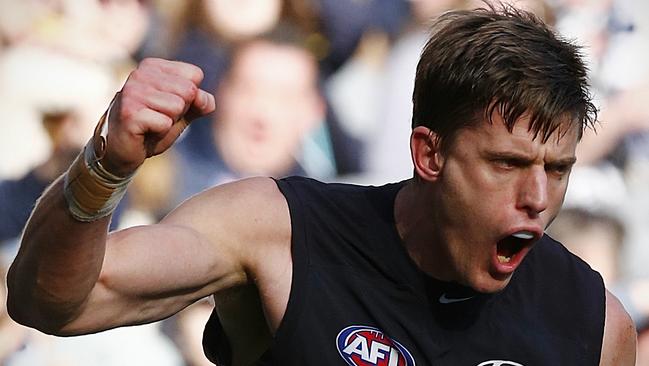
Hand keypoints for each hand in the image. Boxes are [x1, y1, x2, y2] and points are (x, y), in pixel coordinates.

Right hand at [101, 58, 214, 175]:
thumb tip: (206, 100)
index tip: (168, 106)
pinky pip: (165, 123)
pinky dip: (160, 132)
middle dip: (180, 111)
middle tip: (159, 117)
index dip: (189, 98)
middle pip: (188, 91)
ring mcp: (132, 92)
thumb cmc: (152, 127)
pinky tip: (143, 131)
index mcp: (153, 66)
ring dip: (168, 122)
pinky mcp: (129, 112)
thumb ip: (199, 102)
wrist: (122, 150)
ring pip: (177, 106)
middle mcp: (140, 74)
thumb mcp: (182, 112)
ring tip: (151, 124)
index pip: (195, 75)